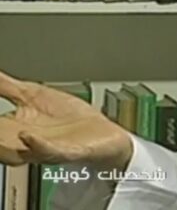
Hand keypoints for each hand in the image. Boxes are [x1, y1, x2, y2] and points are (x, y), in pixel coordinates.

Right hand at [0, 70, 132, 170]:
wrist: (105, 135)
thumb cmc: (70, 118)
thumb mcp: (34, 95)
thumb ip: (7, 86)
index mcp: (16, 128)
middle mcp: (26, 142)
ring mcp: (46, 148)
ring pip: (16, 152)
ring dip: (3, 144)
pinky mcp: (67, 152)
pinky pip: (48, 152)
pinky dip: (36, 145)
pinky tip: (26, 135)